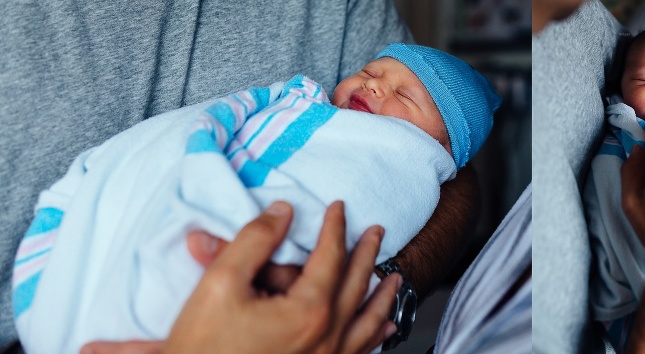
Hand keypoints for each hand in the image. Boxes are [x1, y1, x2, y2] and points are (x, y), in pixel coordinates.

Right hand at [81, 201, 399, 353]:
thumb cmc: (203, 346)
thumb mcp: (220, 282)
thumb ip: (255, 240)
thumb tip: (282, 212)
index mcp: (308, 311)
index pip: (330, 257)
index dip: (335, 228)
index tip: (338, 208)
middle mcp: (327, 337)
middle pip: (356, 285)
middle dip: (367, 254)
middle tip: (377, 232)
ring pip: (367, 323)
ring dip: (382, 296)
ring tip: (395, 279)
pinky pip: (359, 352)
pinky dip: (376, 337)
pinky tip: (385, 330)